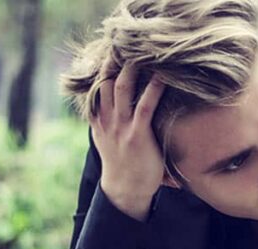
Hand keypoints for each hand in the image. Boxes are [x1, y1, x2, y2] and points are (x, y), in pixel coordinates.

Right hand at [91, 59, 177, 221]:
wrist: (125, 191)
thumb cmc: (125, 169)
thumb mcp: (110, 145)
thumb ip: (112, 128)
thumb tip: (119, 118)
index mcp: (99, 123)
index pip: (95, 89)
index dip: (101, 70)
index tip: (109, 55)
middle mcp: (106, 120)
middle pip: (106, 82)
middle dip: (114, 63)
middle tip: (126, 47)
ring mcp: (120, 126)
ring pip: (121, 88)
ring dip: (131, 68)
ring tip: (142, 53)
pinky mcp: (137, 133)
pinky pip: (144, 105)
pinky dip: (153, 89)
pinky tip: (161, 76)